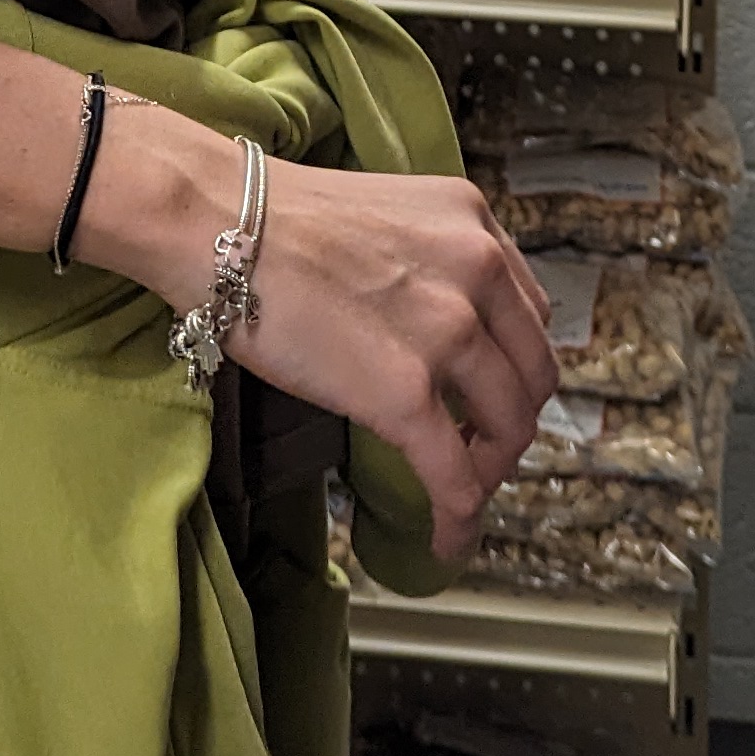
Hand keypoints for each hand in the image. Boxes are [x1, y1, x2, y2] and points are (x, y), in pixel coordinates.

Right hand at [81, 107, 558, 563]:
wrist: (221, 225)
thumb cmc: (279, 221)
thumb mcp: (391, 216)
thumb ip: (431, 261)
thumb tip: (434, 324)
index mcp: (475, 225)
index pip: (530, 314)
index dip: (515, 366)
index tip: (490, 393)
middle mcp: (480, 271)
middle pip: (534, 374)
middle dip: (512, 423)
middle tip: (479, 450)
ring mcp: (449, 332)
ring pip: (508, 427)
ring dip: (489, 470)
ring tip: (460, 490)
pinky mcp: (405, 394)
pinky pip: (454, 476)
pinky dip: (459, 517)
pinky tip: (446, 539)